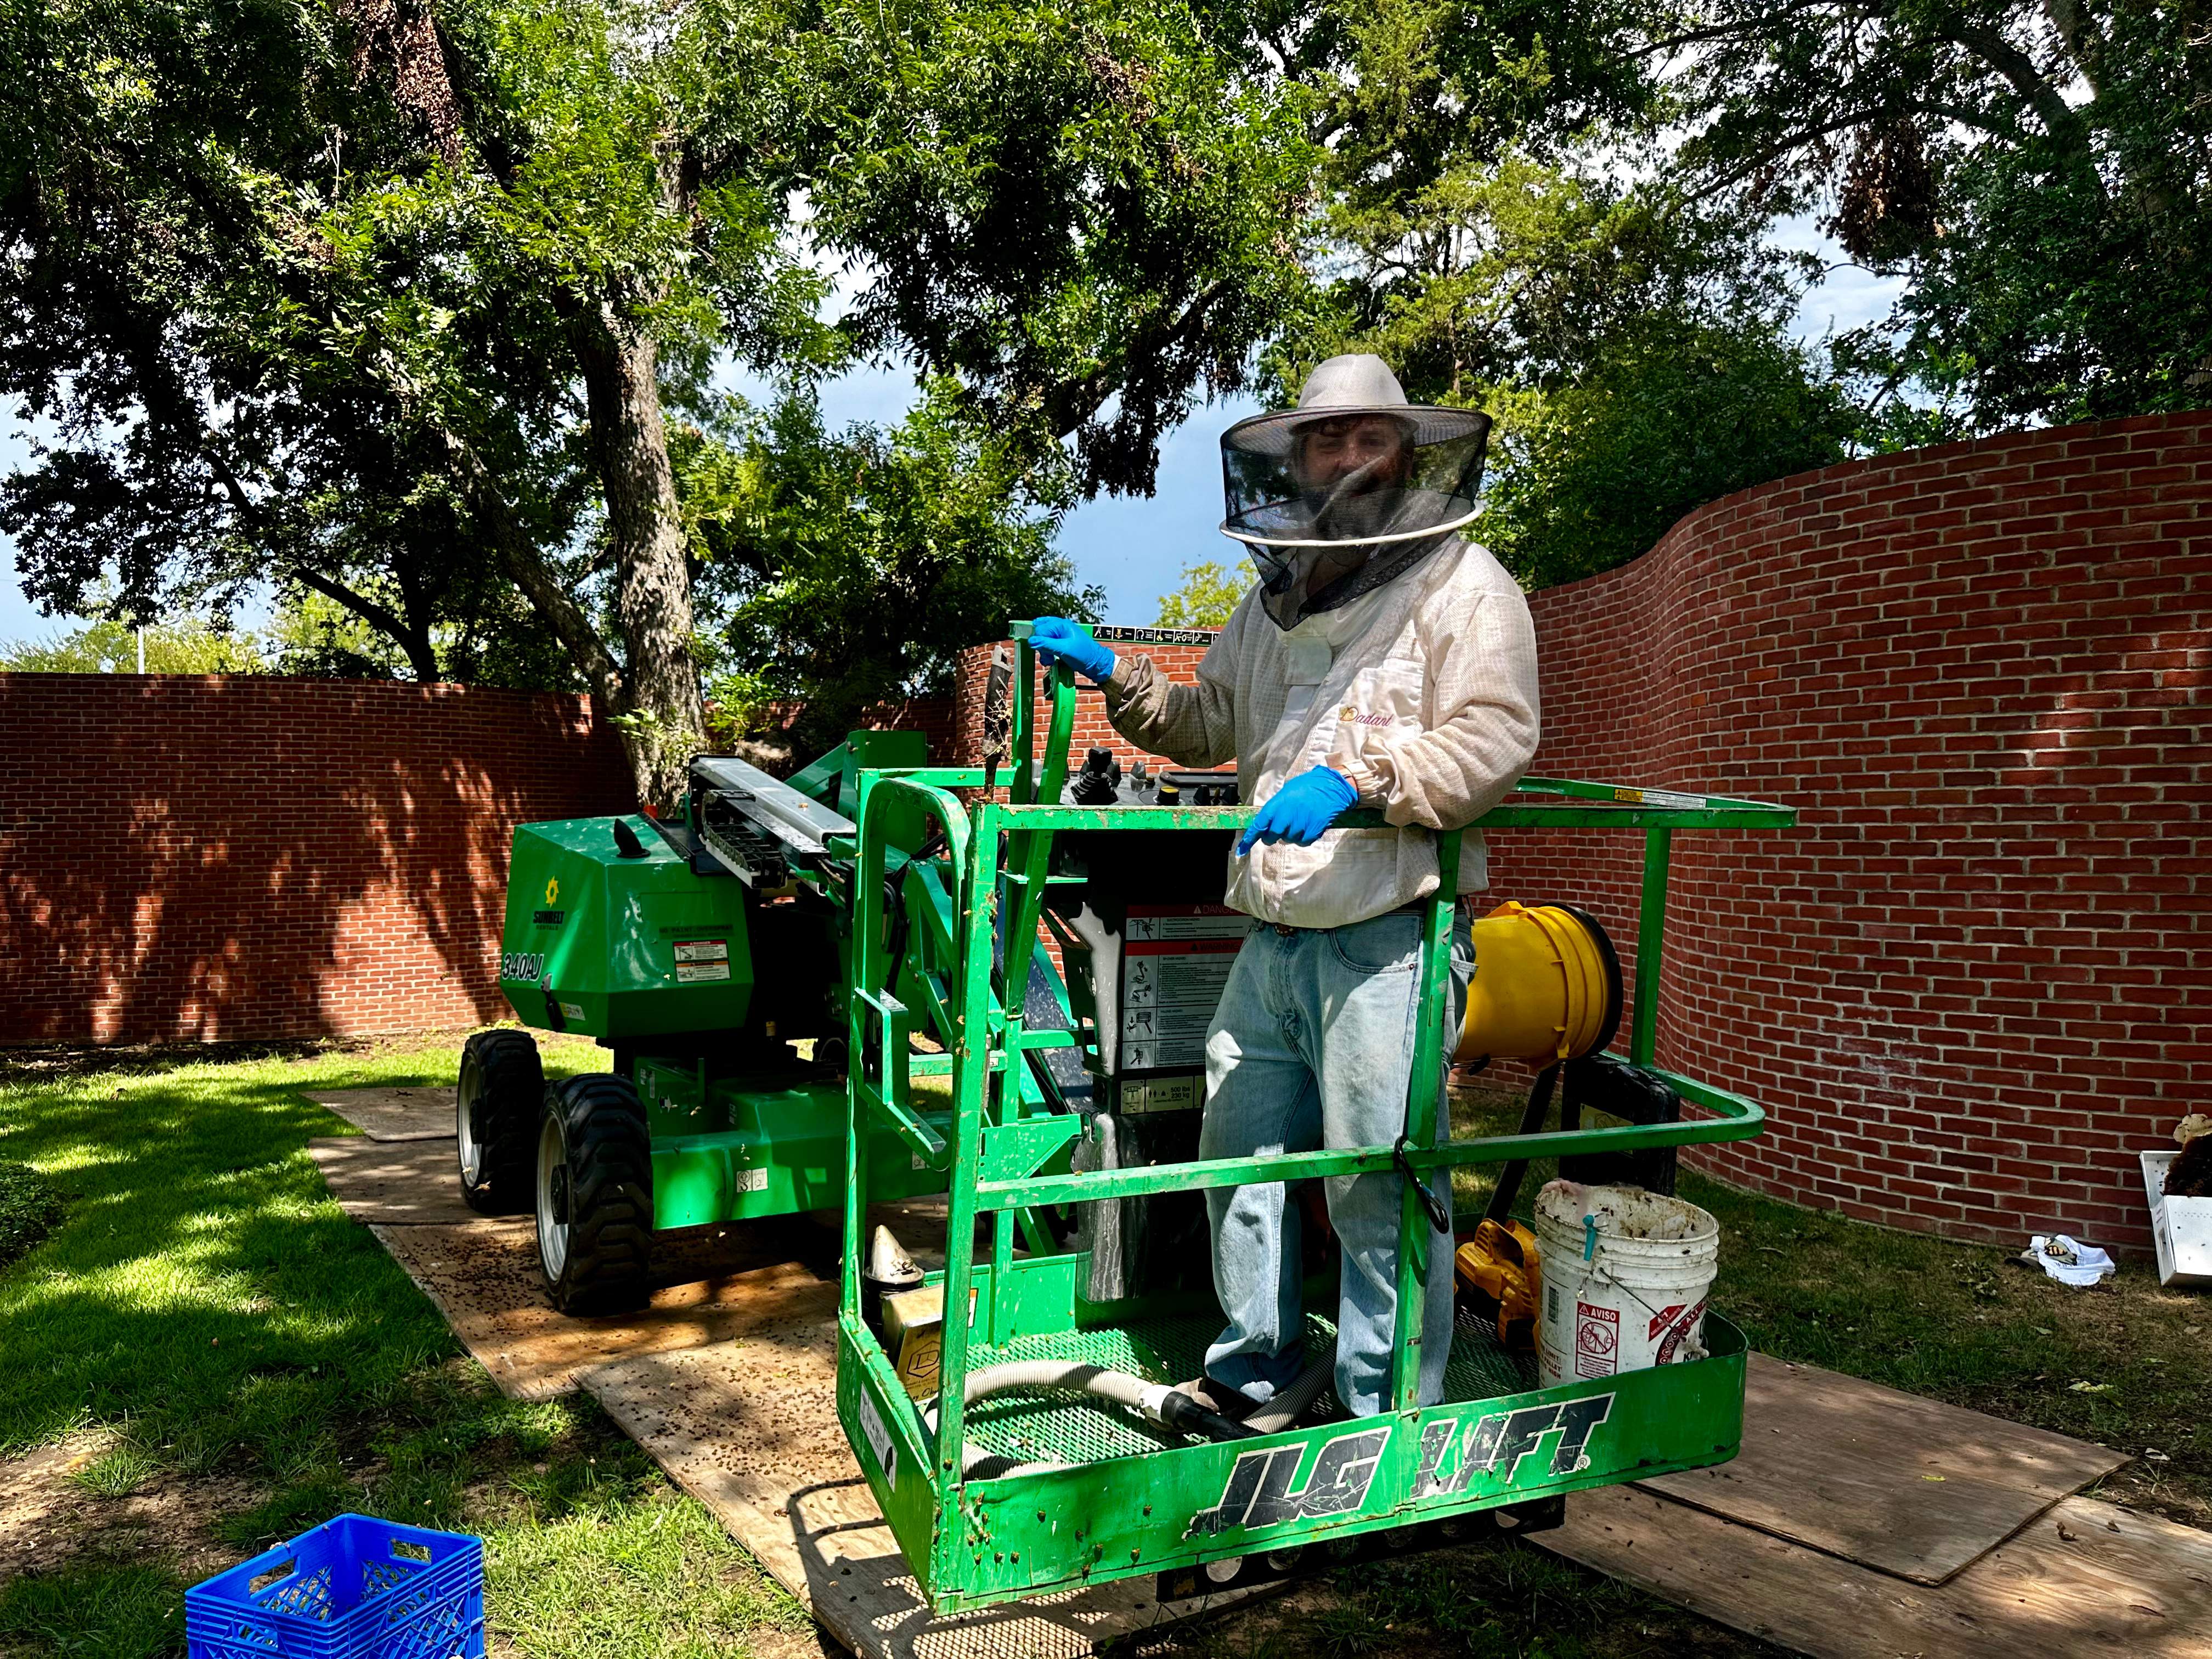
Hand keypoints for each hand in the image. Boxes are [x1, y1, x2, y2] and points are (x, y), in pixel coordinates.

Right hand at [1027, 617, 1117, 683]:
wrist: (1096, 663)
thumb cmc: (1083, 655)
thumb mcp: (1064, 650)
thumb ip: (1047, 644)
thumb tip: (1031, 641)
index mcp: (1061, 625)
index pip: (1040, 629)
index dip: (1038, 641)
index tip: (1042, 652)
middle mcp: (1060, 627)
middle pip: (1040, 634)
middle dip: (1041, 646)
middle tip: (1047, 657)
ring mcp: (1060, 635)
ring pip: (1043, 640)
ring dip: (1043, 652)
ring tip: (1049, 660)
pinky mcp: (1061, 644)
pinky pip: (1048, 645)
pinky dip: (1047, 653)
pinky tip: (1050, 660)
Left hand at [1236, 767, 1358, 853]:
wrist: (1331, 787)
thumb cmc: (1307, 787)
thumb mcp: (1286, 792)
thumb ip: (1275, 807)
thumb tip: (1264, 823)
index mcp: (1278, 803)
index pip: (1259, 824)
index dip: (1249, 838)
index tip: (1242, 849)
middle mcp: (1287, 815)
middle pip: (1272, 836)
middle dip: (1272, 836)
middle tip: (1278, 831)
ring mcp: (1301, 824)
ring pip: (1288, 839)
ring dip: (1290, 835)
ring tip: (1299, 821)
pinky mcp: (1313, 831)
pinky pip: (1302, 842)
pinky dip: (1303, 838)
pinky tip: (1308, 826)